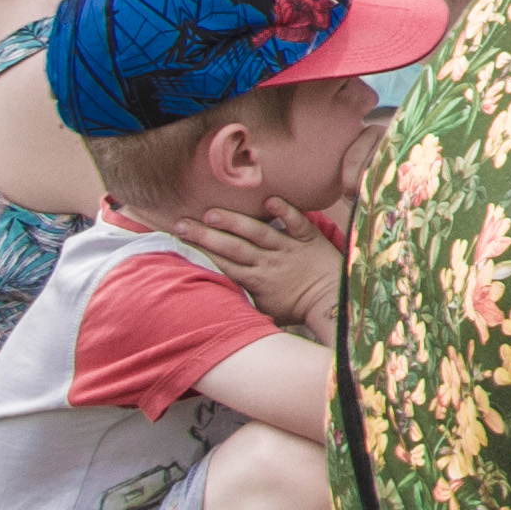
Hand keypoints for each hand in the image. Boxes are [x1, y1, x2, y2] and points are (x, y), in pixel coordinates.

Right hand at [165, 195, 344, 331]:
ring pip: (259, 233)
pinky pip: (296, 223)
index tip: (177, 243)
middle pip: (233, 248)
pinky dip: (285, 212)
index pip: (222, 265)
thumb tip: (213, 294)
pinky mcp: (310, 238)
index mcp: (255, 281)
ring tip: (212, 214)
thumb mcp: (263, 309)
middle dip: (206, 237)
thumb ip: (240, 298)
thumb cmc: (295, 306)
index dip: (200, 254)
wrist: (332, 301)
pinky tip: (270, 201)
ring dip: (235, 223)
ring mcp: (289, 249)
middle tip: (182, 225)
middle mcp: (268, 263)